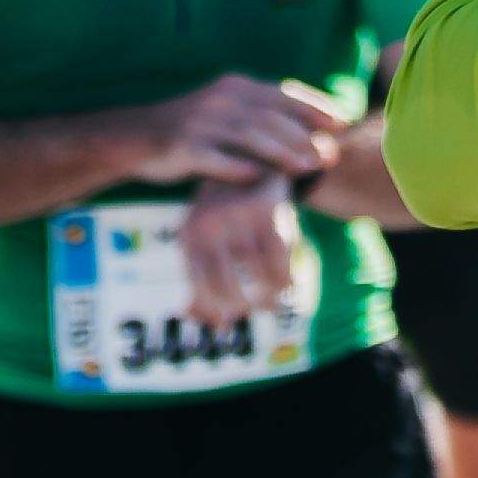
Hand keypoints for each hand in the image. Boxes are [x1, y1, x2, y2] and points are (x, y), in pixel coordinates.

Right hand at [150, 73, 347, 185]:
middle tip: (330, 154)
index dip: (315, 107)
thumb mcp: (226, 111)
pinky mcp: (184, 147)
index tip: (342, 122)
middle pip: (271, 117)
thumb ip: (261, 116)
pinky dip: (240, 168)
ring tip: (308, 167)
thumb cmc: (192, 129)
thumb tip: (310, 128)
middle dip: (305, 135)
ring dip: (283, 152)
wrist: (135, 137)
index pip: (283, 93)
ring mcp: (201, 123)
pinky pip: (217, 159)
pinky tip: (260, 180)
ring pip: (250, 137)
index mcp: (235, 86)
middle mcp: (220, 100)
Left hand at [177, 178, 301, 327]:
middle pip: (227, 288)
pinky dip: (287, 278)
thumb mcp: (203, 237)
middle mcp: (209, 227)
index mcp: (189, 236)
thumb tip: (200, 319)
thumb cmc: (225, 210)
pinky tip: (288, 283)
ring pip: (259, 277)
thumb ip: (199, 278)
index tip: (229, 321)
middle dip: (244, 308)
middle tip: (254, 311)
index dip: (216, 311)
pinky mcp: (267, 209)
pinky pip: (282, 258)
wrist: (250, 155)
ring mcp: (238, 218)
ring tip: (273, 303)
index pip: (200, 289)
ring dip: (270, 298)